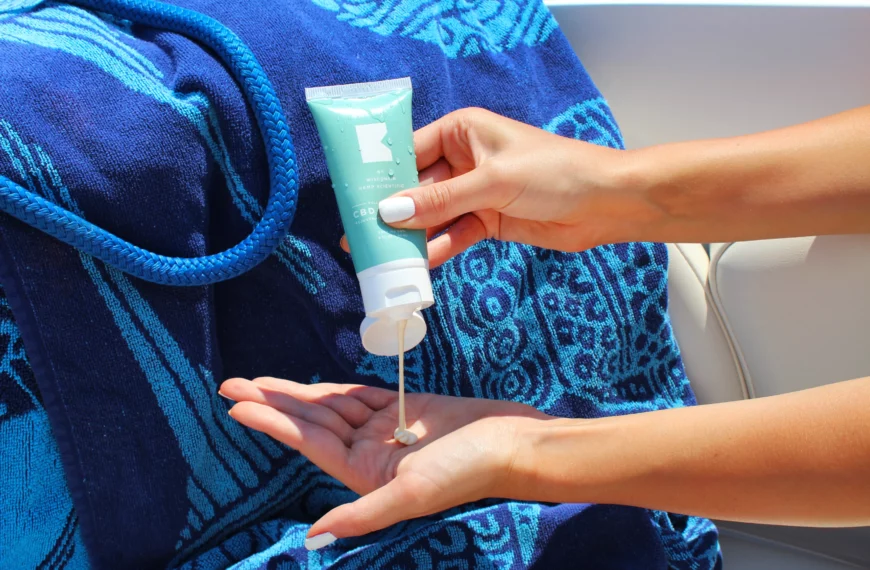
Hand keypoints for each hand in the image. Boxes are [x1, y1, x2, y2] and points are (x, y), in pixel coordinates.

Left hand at [220, 377, 550, 547]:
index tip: (237, 406)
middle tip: (231, 384)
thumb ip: (362, 516)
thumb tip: (312, 539)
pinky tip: (310, 385)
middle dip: (273, 403)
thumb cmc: (468, 471)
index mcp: (365, 476)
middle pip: (312, 422)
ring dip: (297, 393)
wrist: (513, 443)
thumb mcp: (412, 496)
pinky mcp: (404, 409)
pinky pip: (360, 396)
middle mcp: (370, 454)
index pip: (308, 443)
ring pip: (332, 407)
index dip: (272, 423)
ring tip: (258, 380)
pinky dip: (335, 389)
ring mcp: (386, 430)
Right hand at [341, 108, 648, 266]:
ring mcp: (475, 192)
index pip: (410, 151)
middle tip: (360, 236)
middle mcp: (463, 159)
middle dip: (393, 212)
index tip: (353, 199)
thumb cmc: (554, 171)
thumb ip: (441, 199)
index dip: (381, 175)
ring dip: (413, 236)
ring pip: (434, 215)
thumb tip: (390, 212)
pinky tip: (420, 265)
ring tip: (382, 258)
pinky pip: (454, 235)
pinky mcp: (488, 220)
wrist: (604, 203)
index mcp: (461, 131)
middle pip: (417, 187)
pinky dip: (439, 249)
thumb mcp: (492, 181)